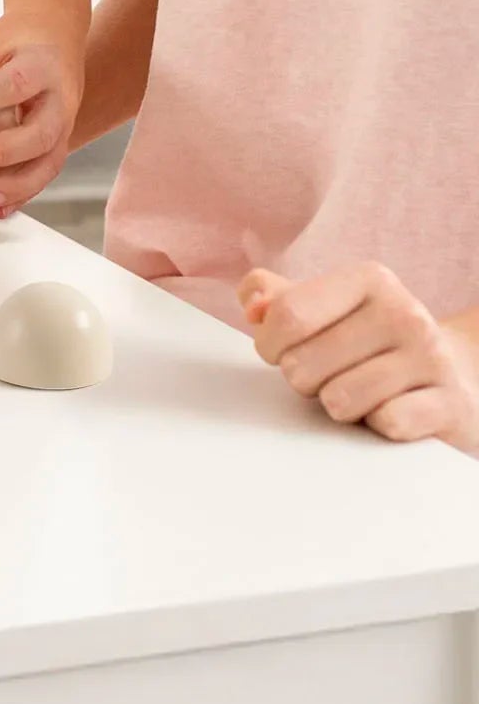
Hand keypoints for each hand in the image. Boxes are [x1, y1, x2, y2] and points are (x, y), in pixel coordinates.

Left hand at [0, 0, 85, 216]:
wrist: (56, 42)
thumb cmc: (15, 44)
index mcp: (40, 66)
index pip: (14, 84)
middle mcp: (59, 101)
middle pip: (39, 132)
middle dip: (1, 149)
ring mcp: (63, 128)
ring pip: (47, 162)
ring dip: (14, 185)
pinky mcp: (58, 147)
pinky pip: (43, 176)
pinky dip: (20, 195)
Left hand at [241, 265, 478, 454]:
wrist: (448, 374)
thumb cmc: (366, 339)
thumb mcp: (321, 306)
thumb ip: (272, 297)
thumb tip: (252, 307)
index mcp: (369, 279)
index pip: (288, 314)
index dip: (269, 343)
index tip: (277, 350)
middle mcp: (404, 313)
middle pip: (304, 363)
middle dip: (300, 378)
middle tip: (323, 373)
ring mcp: (432, 358)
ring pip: (339, 399)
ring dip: (335, 404)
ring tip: (353, 390)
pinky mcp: (451, 404)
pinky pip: (385, 423)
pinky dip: (374, 424)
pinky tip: (387, 408)